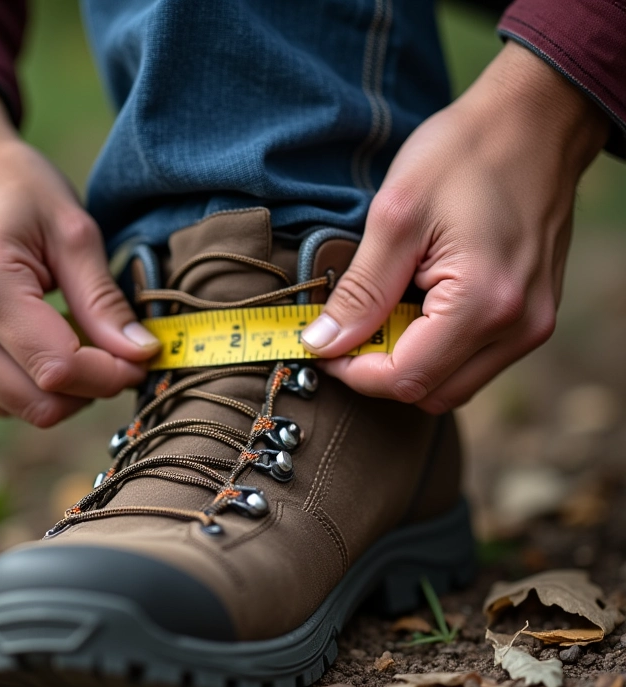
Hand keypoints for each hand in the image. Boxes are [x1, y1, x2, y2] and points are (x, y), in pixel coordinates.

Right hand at [0, 79, 159, 426]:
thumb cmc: (12, 187)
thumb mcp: (72, 230)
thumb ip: (104, 301)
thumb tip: (142, 354)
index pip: (59, 370)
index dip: (111, 374)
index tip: (142, 357)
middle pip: (39, 403)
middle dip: (92, 388)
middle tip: (119, 354)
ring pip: (20, 408)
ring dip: (64, 390)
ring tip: (80, 340)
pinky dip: (33, 383)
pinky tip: (46, 342)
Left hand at [301, 42, 608, 412]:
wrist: (537, 121)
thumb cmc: (466, 154)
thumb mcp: (396, 216)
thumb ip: (360, 291)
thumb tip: (322, 343)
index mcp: (483, 303)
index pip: (404, 379)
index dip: (353, 373)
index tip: (323, 346)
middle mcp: (517, 328)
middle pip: (429, 392)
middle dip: (378, 371)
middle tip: (349, 329)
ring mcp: (531, 326)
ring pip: (452, 384)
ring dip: (407, 362)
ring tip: (385, 311)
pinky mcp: (532, 316)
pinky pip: (474, 361)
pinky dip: (435, 349)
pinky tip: (418, 306)